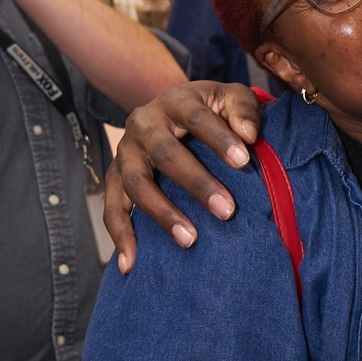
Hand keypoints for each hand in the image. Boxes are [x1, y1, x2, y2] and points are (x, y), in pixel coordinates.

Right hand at [104, 80, 262, 271]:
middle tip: (227, 210)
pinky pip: (112, 207)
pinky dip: (120, 235)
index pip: (197, 118)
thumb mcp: (230, 97)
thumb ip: (244, 109)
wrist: (172, 111)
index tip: (245, 161)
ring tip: (190, 239)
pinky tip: (131, 263)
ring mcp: (126, 151)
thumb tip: (249, 136)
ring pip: (136, 183)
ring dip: (162, 213)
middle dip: (197, 183)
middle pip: (165, 153)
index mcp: (175, 101)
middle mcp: (144, 123)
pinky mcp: (115, 176)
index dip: (219, 138)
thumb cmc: (211, 109)